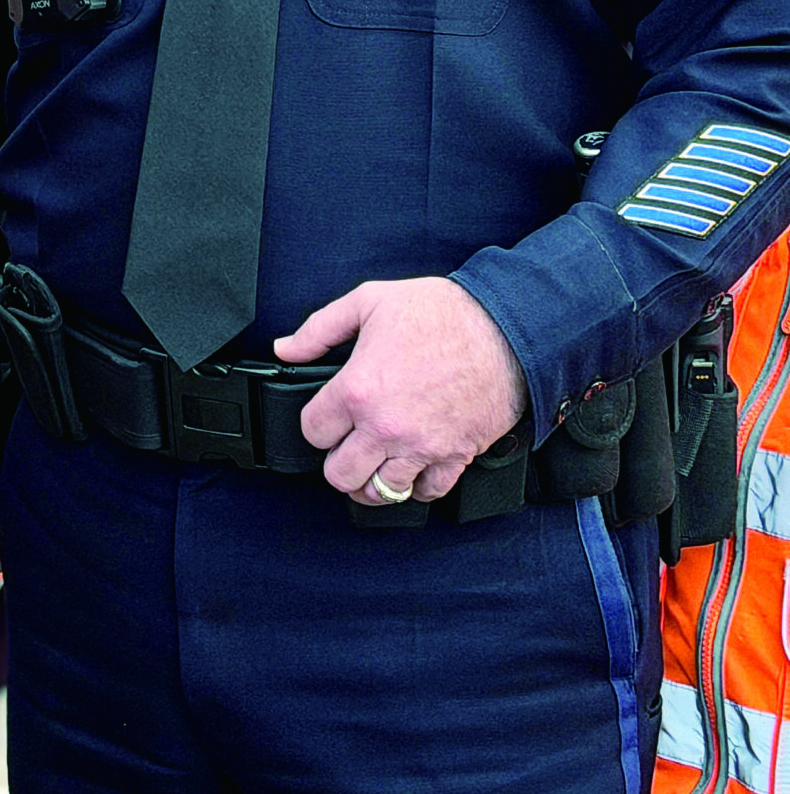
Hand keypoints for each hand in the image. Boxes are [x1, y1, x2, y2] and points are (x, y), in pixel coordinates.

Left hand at [275, 277, 528, 503]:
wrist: (507, 326)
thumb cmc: (442, 312)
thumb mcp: (367, 302)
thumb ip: (318, 330)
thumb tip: (286, 349)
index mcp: (358, 390)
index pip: (313, 432)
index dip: (315, 424)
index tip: (327, 417)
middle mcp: (386, 426)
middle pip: (340, 475)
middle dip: (336, 462)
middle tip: (345, 446)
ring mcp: (422, 446)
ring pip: (380, 492)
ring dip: (371, 481)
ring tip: (372, 464)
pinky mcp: (457, 455)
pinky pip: (428, 491)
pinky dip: (417, 486)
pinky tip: (411, 468)